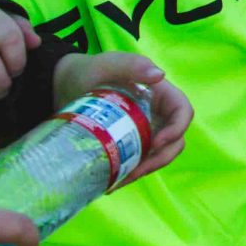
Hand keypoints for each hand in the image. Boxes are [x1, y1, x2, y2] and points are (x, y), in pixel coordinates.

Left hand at [50, 52, 190, 184]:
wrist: (62, 86)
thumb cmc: (88, 70)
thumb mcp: (108, 64)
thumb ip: (132, 64)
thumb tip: (160, 76)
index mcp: (160, 94)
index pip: (182, 112)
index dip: (177, 130)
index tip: (155, 144)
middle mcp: (156, 114)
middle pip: (175, 140)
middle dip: (159, 159)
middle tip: (135, 171)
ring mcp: (143, 131)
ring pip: (157, 155)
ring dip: (144, 171)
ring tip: (118, 181)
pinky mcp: (127, 144)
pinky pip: (136, 162)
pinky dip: (127, 174)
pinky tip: (110, 182)